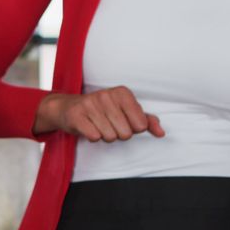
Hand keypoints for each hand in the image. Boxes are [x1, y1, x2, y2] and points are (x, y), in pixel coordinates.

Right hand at [33, 87, 165, 141]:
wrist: (68, 108)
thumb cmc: (102, 111)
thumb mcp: (126, 112)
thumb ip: (147, 121)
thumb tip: (162, 133)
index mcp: (123, 92)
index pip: (140, 125)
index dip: (132, 129)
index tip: (121, 121)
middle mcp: (107, 95)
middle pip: (125, 133)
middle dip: (117, 134)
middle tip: (108, 125)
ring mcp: (90, 104)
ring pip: (109, 137)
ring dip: (104, 136)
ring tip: (97, 125)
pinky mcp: (77, 115)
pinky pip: (94, 137)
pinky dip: (92, 137)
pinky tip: (88, 127)